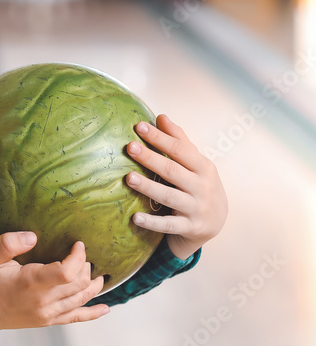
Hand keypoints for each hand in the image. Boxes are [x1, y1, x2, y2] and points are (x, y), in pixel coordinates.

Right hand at [0, 232, 109, 330]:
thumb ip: (7, 242)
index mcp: (32, 282)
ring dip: (93, 285)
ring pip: (81, 300)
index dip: (78, 257)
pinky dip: (93, 313)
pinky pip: (76, 318)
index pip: (67, 272)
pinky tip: (104, 308)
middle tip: (82, 255)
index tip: (78, 244)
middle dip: (86, 267)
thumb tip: (33, 237)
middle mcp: (44, 300)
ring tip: (98, 274)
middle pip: (79, 285)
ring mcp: (48, 313)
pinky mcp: (48, 320)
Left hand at [125, 114, 227, 259]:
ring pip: (169, 196)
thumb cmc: (200, 186)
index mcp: (203, 167)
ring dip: (149, 187)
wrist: (216, 223)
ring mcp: (196, 208)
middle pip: (173, 171)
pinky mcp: (190, 228)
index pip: (180, 150)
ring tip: (129, 178)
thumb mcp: (196, 164)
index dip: (159, 138)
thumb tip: (161, 117)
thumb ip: (179, 141)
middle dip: (151, 158)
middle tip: (130, 147)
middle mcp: (202, 187)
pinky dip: (152, 222)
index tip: (139, 126)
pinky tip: (135, 218)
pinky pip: (168, 225)